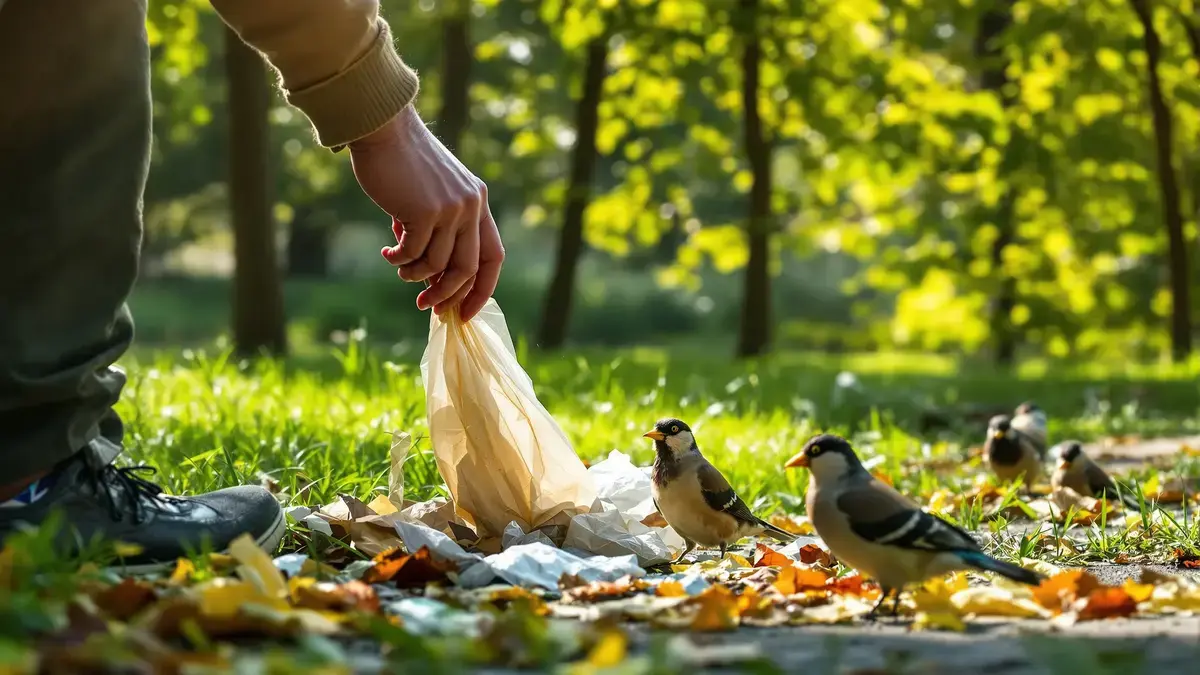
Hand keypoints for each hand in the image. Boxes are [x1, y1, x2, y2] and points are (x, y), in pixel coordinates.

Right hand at [348, 104, 502, 321]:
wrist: (384, 130)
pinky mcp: (425, 212)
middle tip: (427, 307)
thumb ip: (442, 229)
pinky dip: (399, 260)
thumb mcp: (434, 194)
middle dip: (448, 294)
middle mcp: (471, 206)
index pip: (493, 256)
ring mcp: (450, 209)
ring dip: (415, 276)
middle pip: (468, 269)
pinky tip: (388, 250)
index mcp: (478, 201)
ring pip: (437, 265)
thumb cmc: (403, 164)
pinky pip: (413, 254)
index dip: (482, 289)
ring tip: (400, 269)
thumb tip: (433, 278)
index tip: (464, 312)